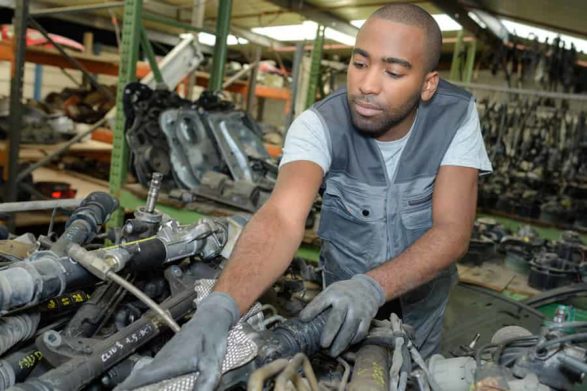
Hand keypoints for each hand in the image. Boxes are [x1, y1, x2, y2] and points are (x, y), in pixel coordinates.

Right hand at [117, 292, 238, 390]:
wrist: (211, 318)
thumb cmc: (210, 338)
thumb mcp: (211, 363)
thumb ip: (205, 383)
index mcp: (165, 364)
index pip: (137, 380)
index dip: (124, 388)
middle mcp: (159, 361)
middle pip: (137, 379)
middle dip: (129, 387)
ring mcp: (163, 358)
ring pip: (144, 375)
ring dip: (138, 385)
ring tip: (135, 390)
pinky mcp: (168, 357)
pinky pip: (153, 372)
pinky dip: (147, 382)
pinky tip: (154, 386)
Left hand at [300, 274, 384, 355]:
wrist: (367, 287)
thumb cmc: (343, 293)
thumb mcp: (331, 291)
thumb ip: (320, 303)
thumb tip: (301, 320)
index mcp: (334, 292)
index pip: (321, 301)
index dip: (311, 310)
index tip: (302, 319)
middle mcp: (346, 300)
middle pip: (337, 318)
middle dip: (330, 332)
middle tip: (323, 345)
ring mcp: (358, 309)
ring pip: (350, 329)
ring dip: (341, 343)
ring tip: (332, 353)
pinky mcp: (368, 317)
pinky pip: (361, 332)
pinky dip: (353, 341)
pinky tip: (346, 346)